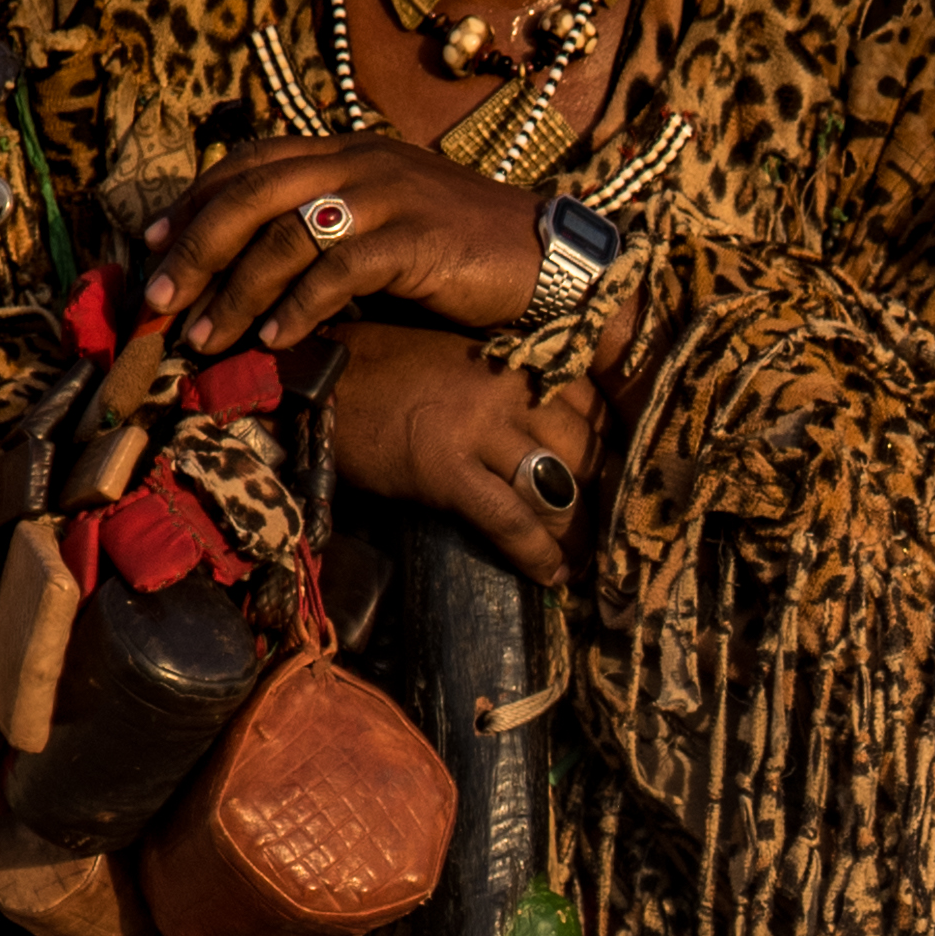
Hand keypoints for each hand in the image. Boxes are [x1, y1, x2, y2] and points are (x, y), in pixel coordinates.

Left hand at [140, 139, 542, 365]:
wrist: (546, 257)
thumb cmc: (459, 250)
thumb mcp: (383, 223)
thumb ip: (325, 230)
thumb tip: (252, 271)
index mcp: (345, 151)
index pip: (248, 164)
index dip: (193, 203)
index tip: (149, 247)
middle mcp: (358, 162)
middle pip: (249, 197)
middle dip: (194, 252)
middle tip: (157, 303)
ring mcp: (387, 197)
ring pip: (284, 237)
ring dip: (234, 292)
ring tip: (204, 339)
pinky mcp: (414, 239)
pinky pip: (337, 272)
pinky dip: (298, 309)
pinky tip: (276, 341)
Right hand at [320, 321, 588, 584]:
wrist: (319, 382)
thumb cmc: (384, 371)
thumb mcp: (460, 361)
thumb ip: (507, 389)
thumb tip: (547, 436)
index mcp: (513, 359)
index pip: (591, 406)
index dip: (608, 450)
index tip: (615, 481)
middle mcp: (506, 389)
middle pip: (583, 450)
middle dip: (600, 497)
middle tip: (609, 532)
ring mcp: (477, 428)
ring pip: (554, 488)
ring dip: (577, 533)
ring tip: (585, 561)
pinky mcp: (446, 468)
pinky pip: (510, 520)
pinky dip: (537, 553)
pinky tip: (553, 575)